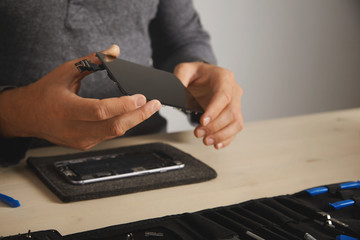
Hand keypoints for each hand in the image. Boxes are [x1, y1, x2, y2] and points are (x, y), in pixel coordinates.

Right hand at [0, 45, 160, 149]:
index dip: (124, 105)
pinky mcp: (84, 144)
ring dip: (134, 120)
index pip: (101, 110)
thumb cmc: (45, 93)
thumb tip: (114, 51)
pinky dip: (122, 125)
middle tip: (155, 104)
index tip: (142, 97)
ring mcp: (80, 140)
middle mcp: (73, 128)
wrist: (28, 116)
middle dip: (139, 115)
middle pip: (114, 126)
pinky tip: (132, 116)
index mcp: (66, 109)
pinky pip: (108, 135)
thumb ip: (91, 62)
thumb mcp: (65, 72)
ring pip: (114, 133)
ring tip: (149, 108)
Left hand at [174, 62, 243, 148]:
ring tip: (205, 140)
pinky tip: (216, 144)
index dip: (215, 110)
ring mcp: (236, 103)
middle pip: (231, 112)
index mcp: (224, 77)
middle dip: (214, 126)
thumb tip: (175, 93)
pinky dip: (227, 138)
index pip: (223, 95)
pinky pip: (235, 129)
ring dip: (221, 135)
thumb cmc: (196, 74)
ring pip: (236, 122)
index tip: (203, 121)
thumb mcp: (184, 70)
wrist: (202, 78)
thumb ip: (179, 78)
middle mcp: (233, 90)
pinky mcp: (234, 114)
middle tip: (198, 133)